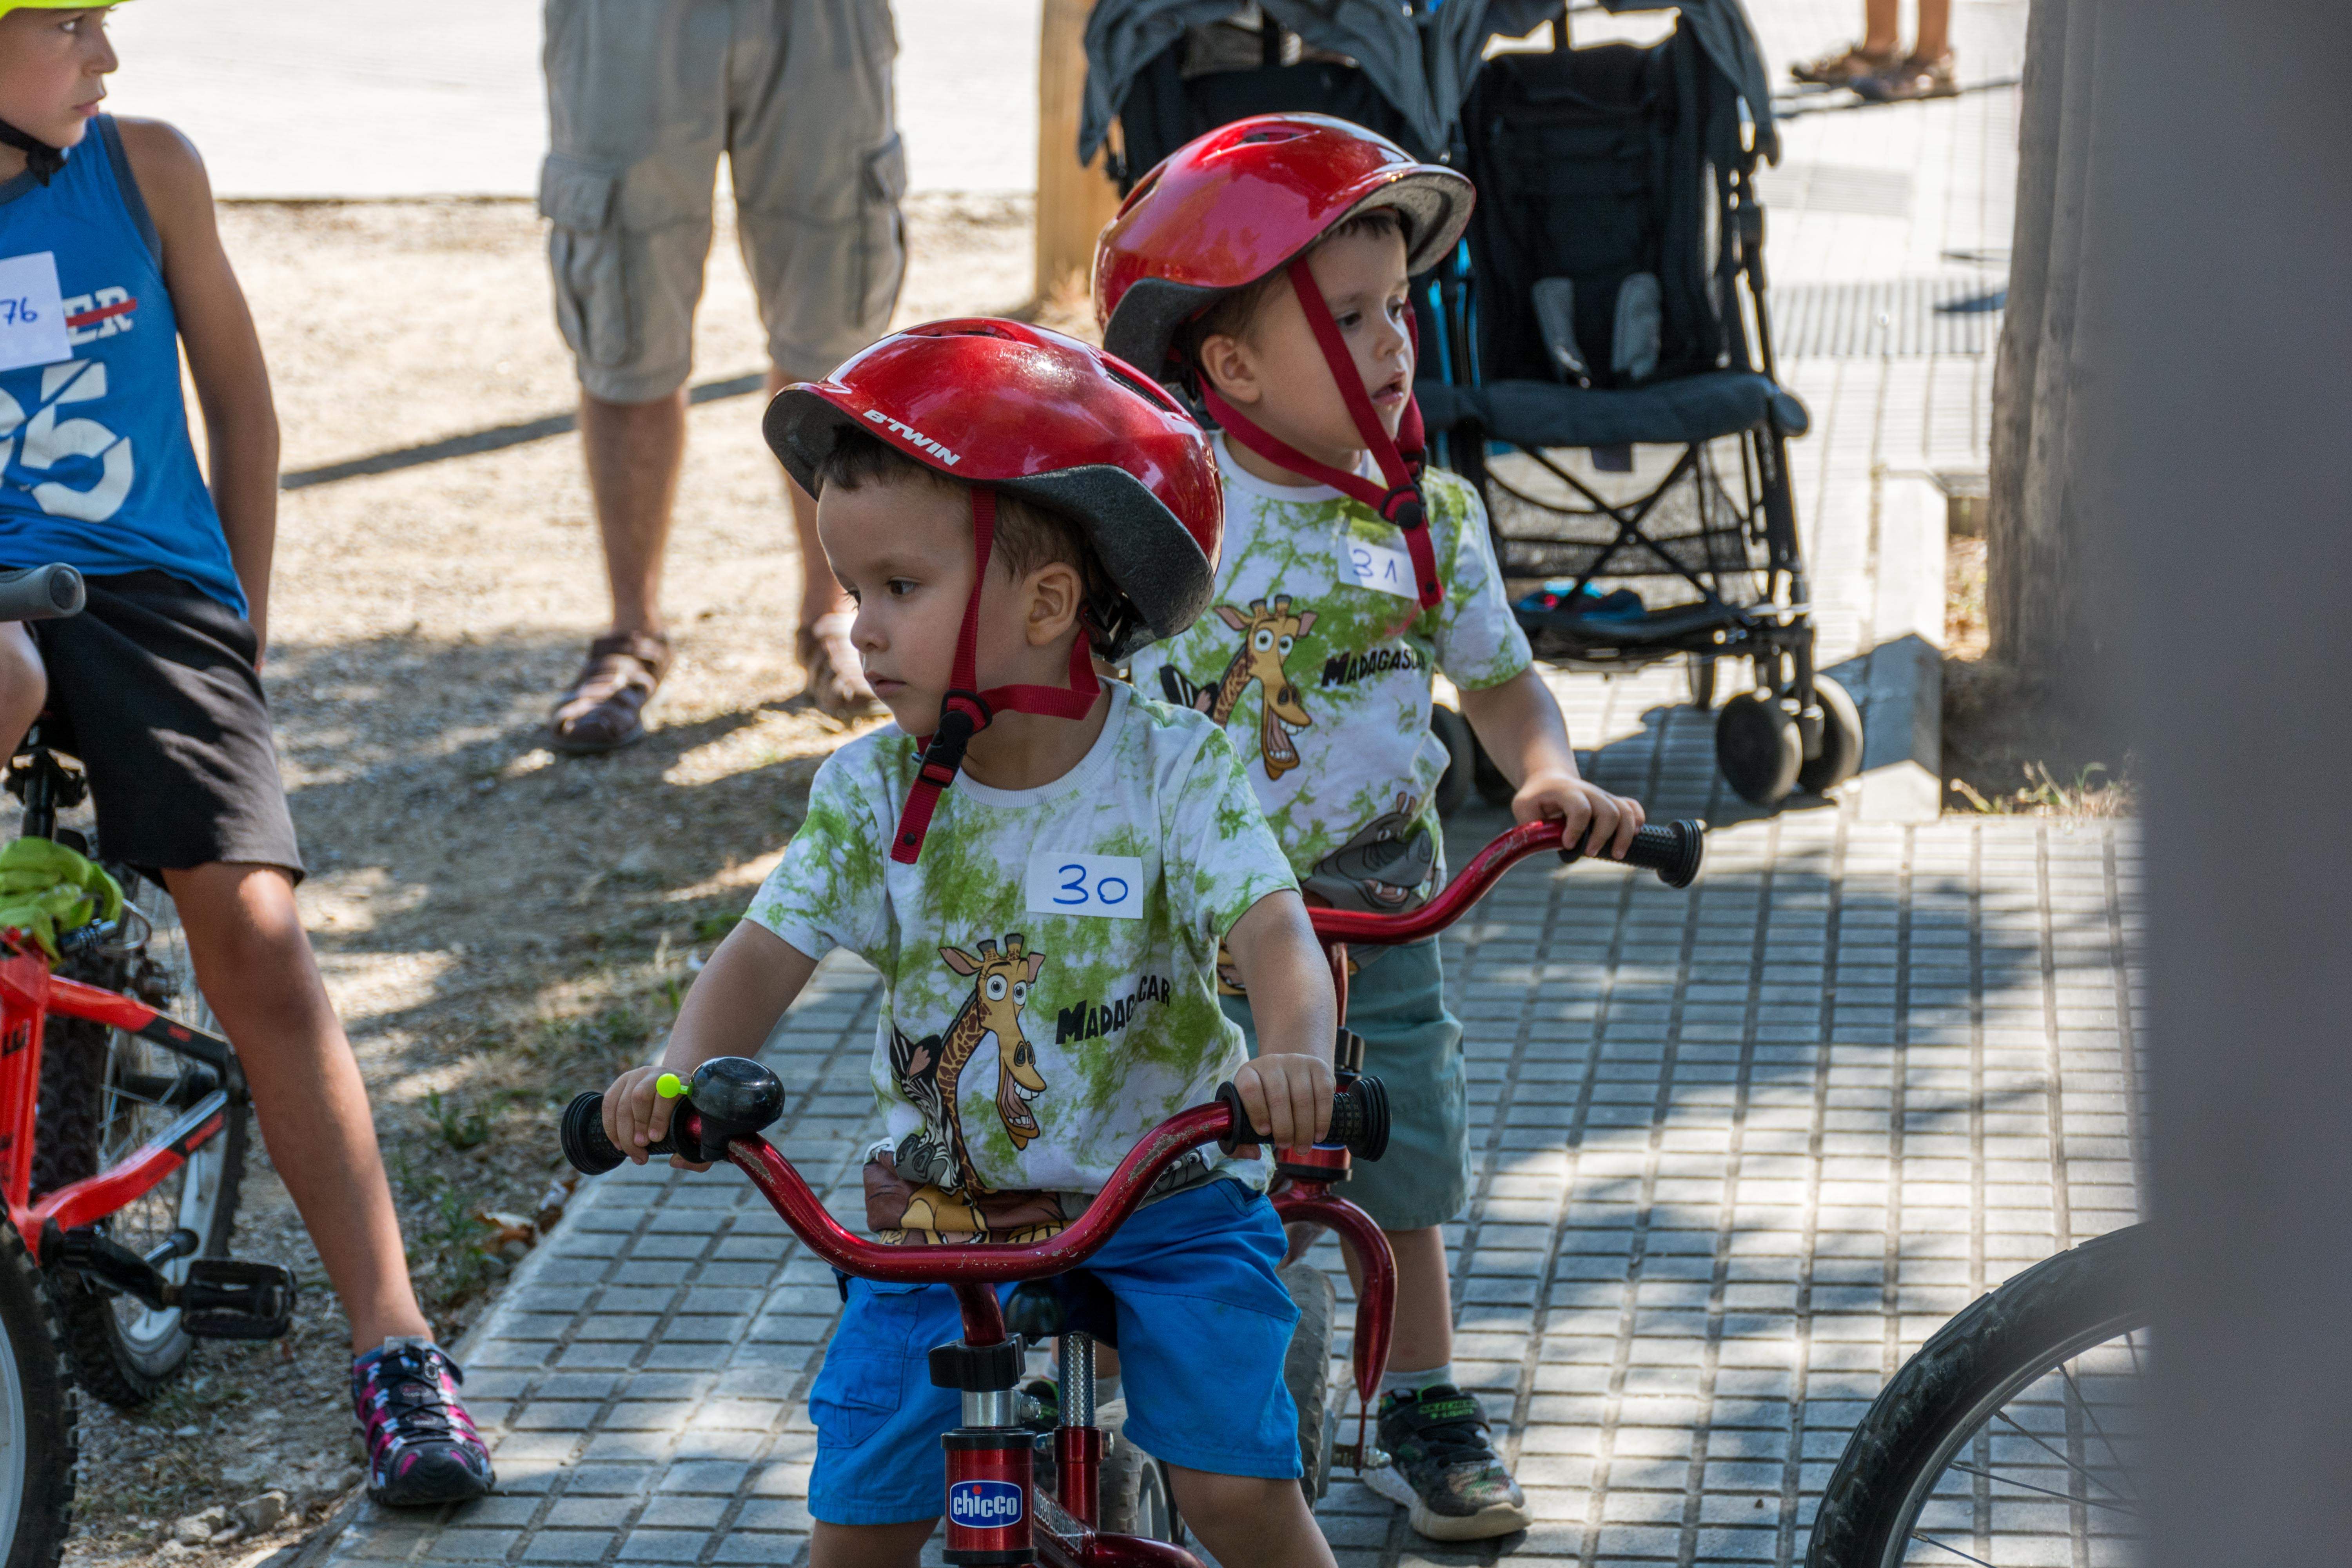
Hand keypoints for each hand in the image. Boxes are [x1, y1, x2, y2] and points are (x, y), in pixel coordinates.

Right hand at [602, 1065, 712, 1170]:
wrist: (678, 1089)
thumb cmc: (689, 1116)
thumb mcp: (701, 1131)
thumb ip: (697, 1154)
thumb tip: (674, 1162)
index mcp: (682, 1083)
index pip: (666, 1094)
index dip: (659, 1117)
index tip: (656, 1139)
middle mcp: (659, 1075)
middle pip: (639, 1096)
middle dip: (638, 1125)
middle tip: (641, 1147)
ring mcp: (638, 1076)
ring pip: (622, 1102)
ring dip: (623, 1130)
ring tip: (631, 1151)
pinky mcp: (622, 1082)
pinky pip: (608, 1103)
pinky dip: (610, 1126)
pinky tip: (618, 1144)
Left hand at [1233, 1052, 1334, 1153]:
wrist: (1291, 1074)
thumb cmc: (1265, 1101)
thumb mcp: (1248, 1112)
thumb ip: (1241, 1138)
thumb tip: (1255, 1154)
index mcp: (1248, 1072)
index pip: (1249, 1088)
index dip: (1256, 1112)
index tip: (1263, 1133)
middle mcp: (1271, 1062)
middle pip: (1278, 1097)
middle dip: (1284, 1128)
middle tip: (1285, 1146)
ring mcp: (1297, 1062)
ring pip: (1302, 1097)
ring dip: (1304, 1129)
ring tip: (1302, 1147)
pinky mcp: (1319, 1067)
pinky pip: (1324, 1094)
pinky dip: (1322, 1119)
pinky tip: (1318, 1135)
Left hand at [1513, 770, 1646, 858]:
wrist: (1549, 780)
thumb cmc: (1535, 798)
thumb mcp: (1523, 807)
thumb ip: (1532, 826)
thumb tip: (1551, 845)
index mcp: (1566, 791)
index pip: (1580, 808)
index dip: (1577, 829)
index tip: (1567, 845)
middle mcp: (1589, 792)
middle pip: (1609, 811)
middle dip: (1603, 836)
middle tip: (1590, 854)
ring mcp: (1602, 796)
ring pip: (1626, 811)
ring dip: (1625, 835)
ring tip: (1616, 855)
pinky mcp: (1611, 802)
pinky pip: (1633, 807)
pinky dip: (1638, 821)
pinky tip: (1634, 837)